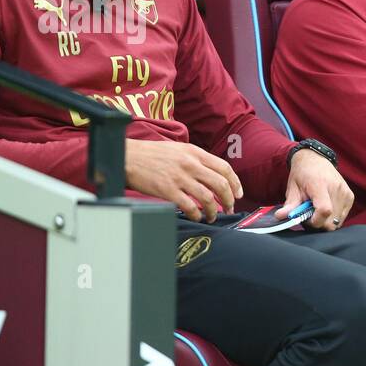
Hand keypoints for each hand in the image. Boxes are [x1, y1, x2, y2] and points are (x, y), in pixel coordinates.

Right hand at [126, 139, 242, 221]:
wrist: (126, 157)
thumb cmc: (151, 154)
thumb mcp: (178, 149)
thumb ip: (195, 159)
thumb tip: (212, 174)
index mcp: (194, 152)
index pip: (224, 168)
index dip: (235, 183)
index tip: (238, 193)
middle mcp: (190, 164)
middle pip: (220, 184)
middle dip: (229, 199)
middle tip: (229, 208)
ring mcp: (179, 177)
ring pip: (207, 198)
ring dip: (213, 211)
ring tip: (211, 216)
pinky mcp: (167, 190)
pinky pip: (189, 206)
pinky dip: (196, 214)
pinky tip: (195, 216)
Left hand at [277, 149, 353, 230]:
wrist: (315, 159)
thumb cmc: (302, 175)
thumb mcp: (292, 188)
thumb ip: (289, 205)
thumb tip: (279, 217)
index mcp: (320, 185)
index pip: (324, 210)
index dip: (316, 221)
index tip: (307, 219)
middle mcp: (336, 188)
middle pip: (331, 221)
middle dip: (319, 223)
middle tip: (309, 215)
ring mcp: (345, 192)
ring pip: (337, 221)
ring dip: (326, 221)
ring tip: (317, 209)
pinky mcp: (350, 196)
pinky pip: (342, 216)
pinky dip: (333, 217)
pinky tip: (326, 206)